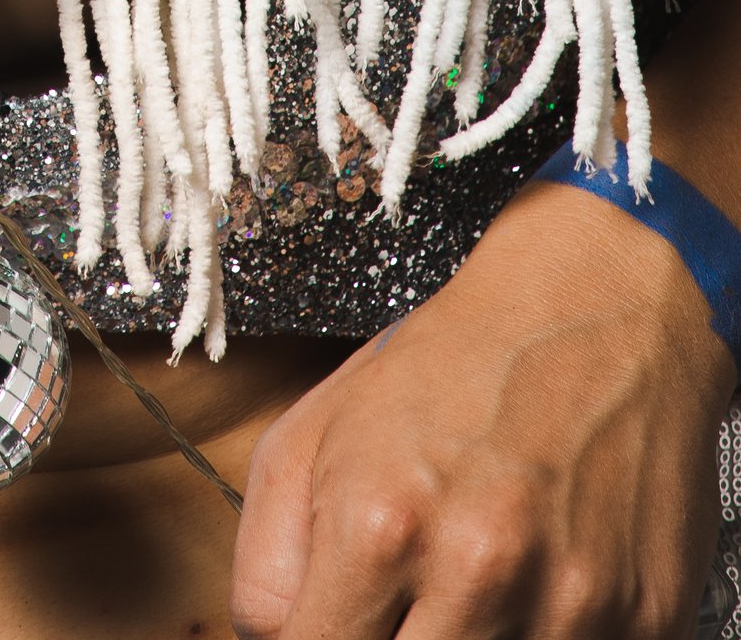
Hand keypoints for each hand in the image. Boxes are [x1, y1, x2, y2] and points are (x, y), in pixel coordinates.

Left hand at [231, 172, 731, 637]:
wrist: (594, 307)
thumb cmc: (448, 369)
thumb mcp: (312, 433)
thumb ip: (268, 563)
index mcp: (380, 523)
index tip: (336, 625)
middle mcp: (478, 569)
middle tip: (401, 610)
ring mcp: (571, 604)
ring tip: (471, 591)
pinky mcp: (647, 621)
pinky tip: (536, 593)